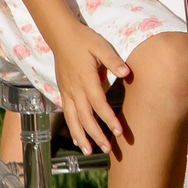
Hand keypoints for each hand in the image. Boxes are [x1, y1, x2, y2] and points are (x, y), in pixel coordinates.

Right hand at [49, 27, 132, 154]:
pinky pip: (67, 114)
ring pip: (73, 119)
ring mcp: (67, 92)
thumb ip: (113, 60)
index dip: (109, 119)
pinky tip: (78, 139)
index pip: (99, 104)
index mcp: (86, 79)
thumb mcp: (100, 45)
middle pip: (85, 117)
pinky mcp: (63, 92)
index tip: (119, 131)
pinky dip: (72, 128)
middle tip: (108, 149)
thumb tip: (126, 72)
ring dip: (82, 137)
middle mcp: (75, 89)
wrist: (61, 35)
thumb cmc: (83, 39)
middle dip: (96, 135)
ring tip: (90, 152)